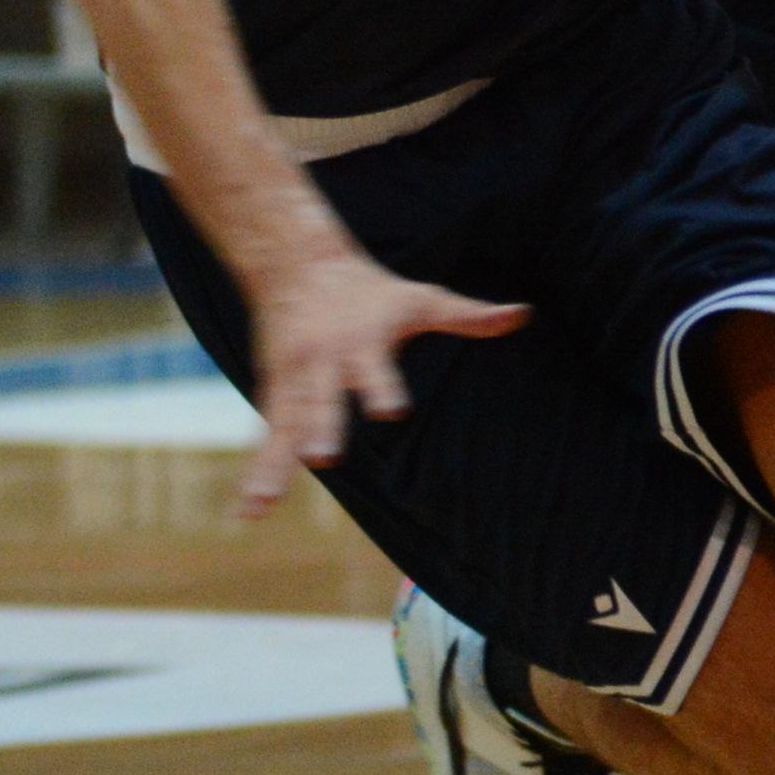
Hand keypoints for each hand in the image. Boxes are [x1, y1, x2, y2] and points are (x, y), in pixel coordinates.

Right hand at [239, 251, 524, 516]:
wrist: (297, 264)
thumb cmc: (370, 289)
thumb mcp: (420, 298)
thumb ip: (468, 315)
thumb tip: (524, 314)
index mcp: (362, 341)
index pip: (375, 368)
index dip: (382, 388)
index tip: (390, 412)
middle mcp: (323, 362)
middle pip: (321, 398)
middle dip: (320, 427)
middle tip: (322, 458)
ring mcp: (293, 378)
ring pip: (284, 424)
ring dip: (273, 464)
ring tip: (262, 505)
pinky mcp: (273, 390)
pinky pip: (266, 434)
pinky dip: (258, 469)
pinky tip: (250, 510)